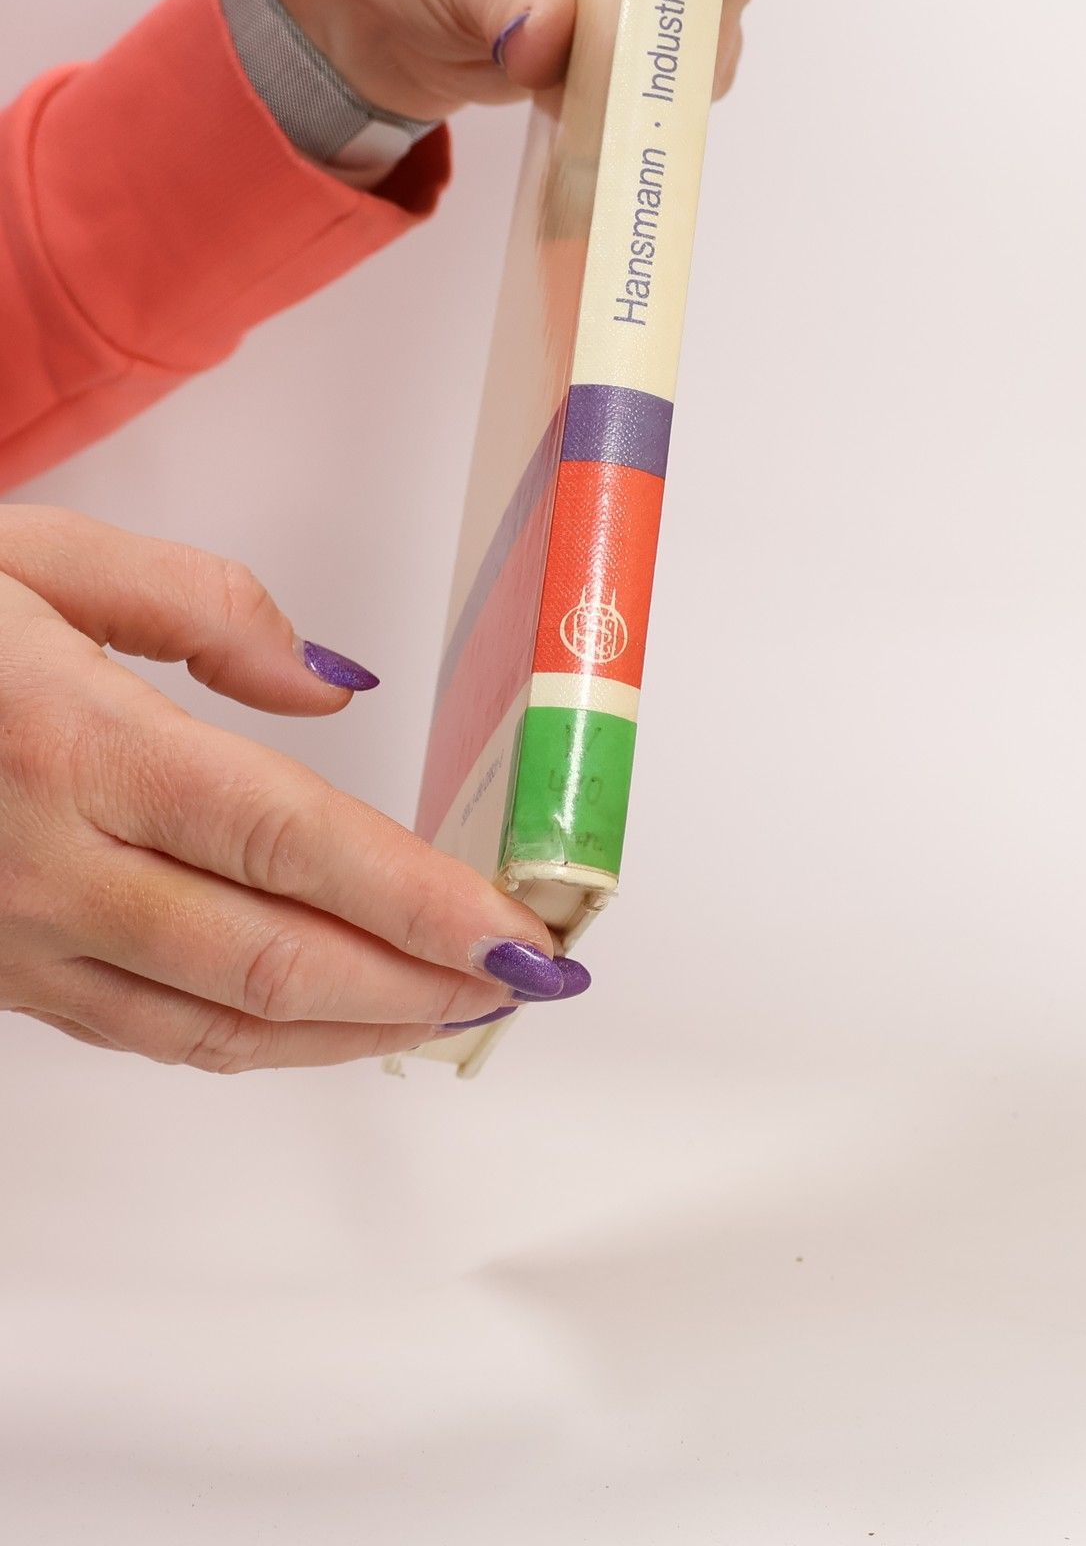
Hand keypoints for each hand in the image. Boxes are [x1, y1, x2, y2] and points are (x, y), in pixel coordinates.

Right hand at [0, 508, 575, 1070]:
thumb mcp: (44, 555)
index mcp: (75, 744)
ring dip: (353, 1033)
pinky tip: (325, 1022)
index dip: (420, 904)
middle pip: (272, 961)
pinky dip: (255, 1041)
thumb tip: (337, 687)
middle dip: (419, 987)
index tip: (518, 934)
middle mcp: (46, 864)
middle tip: (525, 984)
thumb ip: (209, 609)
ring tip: (455, 1014)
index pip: (294, 844)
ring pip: (212, 1028)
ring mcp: (13, 941)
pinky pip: (145, 1033)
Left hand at [262, 0, 790, 121]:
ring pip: (717, 21)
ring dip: (664, 63)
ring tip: (580, 76)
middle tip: (618, 46)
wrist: (376, 12)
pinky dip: (647, 97)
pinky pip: (687, 72)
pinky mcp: (646, 30)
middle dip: (689, 9)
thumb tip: (554, 45)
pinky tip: (576, 93)